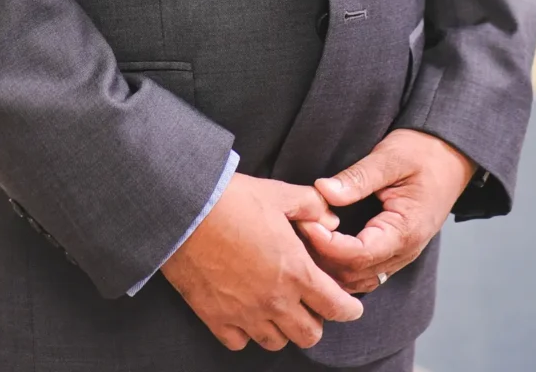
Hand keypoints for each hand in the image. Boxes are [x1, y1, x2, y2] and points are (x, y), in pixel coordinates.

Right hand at [160, 172, 363, 351]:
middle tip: (310, 304)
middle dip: (316, 321)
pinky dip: (246, 333)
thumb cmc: (232, 199)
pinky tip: (245, 314)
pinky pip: (240, 342)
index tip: (352, 307)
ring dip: (282, 329)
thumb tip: (331, 220)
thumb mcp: (278, 193)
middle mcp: (274, 300)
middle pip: (310, 335)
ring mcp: (245, 313)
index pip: (336, 306)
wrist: (183, 209)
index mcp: (296, 270)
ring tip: (277, 309)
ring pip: (277, 343)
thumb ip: (311, 206)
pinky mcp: (216, 318)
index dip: (350, 309)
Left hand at [299, 129, 474, 294]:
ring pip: (358, 279)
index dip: (327, 244)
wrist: (452, 156)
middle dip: (322, 257)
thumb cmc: (424, 152)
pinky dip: (341, 264)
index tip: (305, 221)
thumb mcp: (390, 157)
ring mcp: (399, 254)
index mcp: (405, 231)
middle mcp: (403, 251)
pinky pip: (364, 271)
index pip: (358, 254)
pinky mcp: (393, 249)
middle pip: (354, 274)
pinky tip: (322, 243)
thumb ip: (357, 177)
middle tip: (297, 227)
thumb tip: (322, 191)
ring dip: (330, 265)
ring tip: (305, 236)